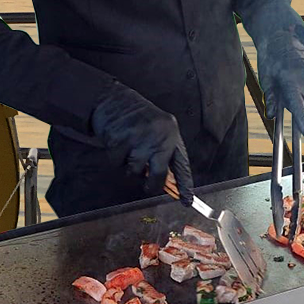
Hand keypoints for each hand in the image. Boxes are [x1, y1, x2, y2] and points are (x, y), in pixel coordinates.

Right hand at [91, 81, 193, 205]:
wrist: (113, 100)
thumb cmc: (137, 118)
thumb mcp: (158, 131)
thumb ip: (163, 153)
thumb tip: (165, 180)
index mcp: (171, 134)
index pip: (181, 165)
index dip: (185, 185)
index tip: (188, 200)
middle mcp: (159, 137)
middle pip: (159, 174)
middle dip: (152, 185)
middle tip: (148, 187)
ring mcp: (140, 138)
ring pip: (136, 171)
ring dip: (130, 167)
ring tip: (128, 149)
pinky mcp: (122, 140)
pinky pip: (118, 164)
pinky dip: (116, 160)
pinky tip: (117, 145)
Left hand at [258, 31, 303, 138]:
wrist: (281, 37)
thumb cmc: (269, 61)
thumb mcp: (265, 81)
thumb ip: (270, 99)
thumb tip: (272, 116)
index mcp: (290, 82)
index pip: (297, 107)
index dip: (302, 122)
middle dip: (298, 106)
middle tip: (283, 97)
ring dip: (300, 94)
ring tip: (286, 82)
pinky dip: (303, 84)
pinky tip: (294, 73)